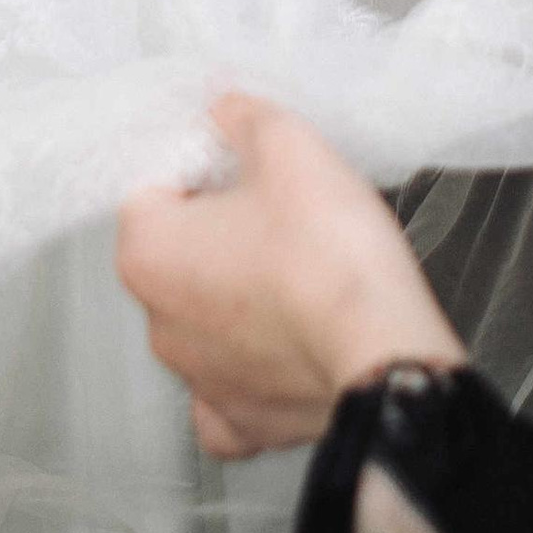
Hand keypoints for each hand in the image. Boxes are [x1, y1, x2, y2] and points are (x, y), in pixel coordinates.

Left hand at [117, 94, 465, 458]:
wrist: (385, 351)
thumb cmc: (330, 253)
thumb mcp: (288, 145)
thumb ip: (242, 116)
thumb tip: (223, 108)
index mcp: (147, 252)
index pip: (151, 190)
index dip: (200, 171)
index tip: (245, 171)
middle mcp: (159, 324)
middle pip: (176, 258)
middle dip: (220, 235)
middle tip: (282, 219)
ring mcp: (199, 380)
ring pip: (204, 324)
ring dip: (238, 302)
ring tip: (300, 278)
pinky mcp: (244, 424)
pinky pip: (231, 392)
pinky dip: (252, 370)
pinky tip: (285, 346)